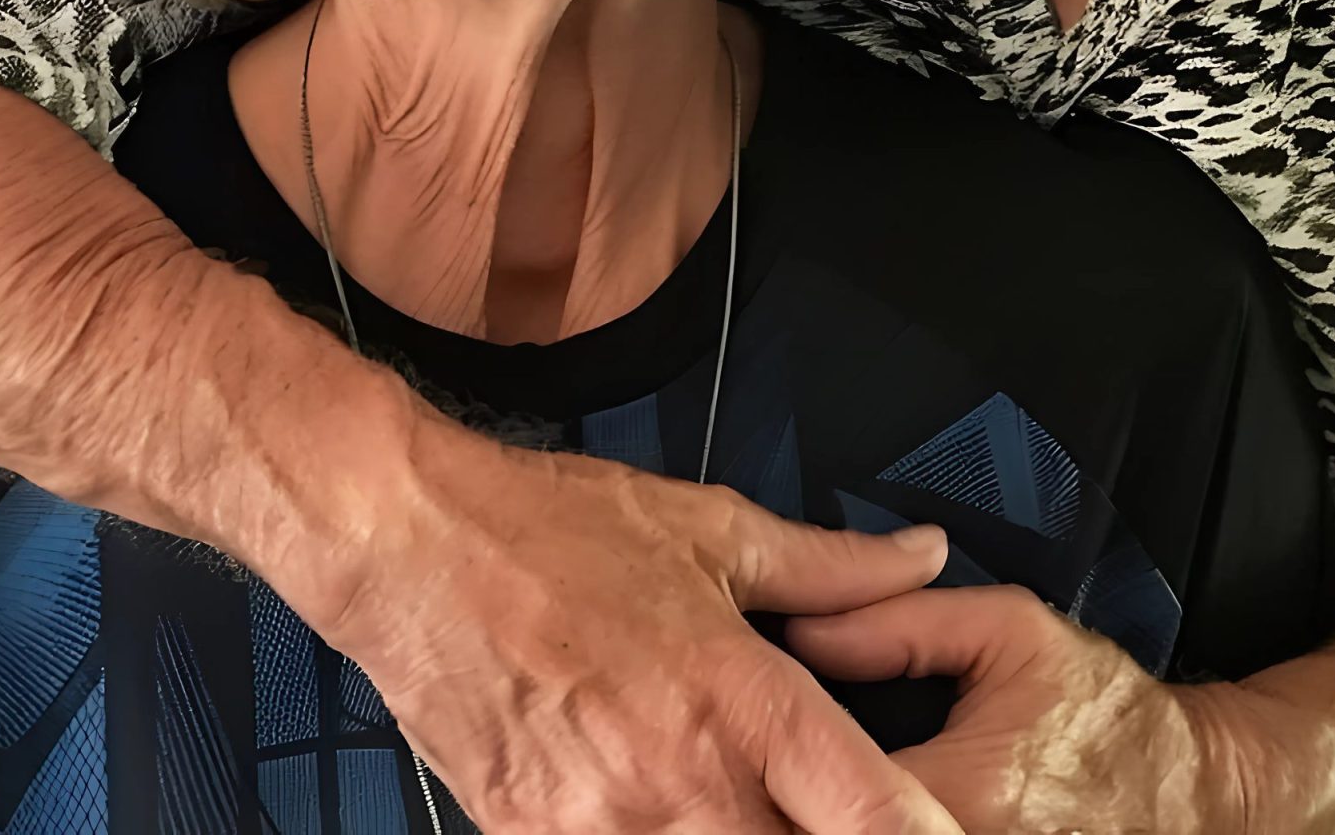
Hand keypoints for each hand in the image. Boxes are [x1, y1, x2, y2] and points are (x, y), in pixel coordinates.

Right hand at [315, 425, 967, 834]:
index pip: (871, 814)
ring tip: (741, 802)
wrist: (411, 551)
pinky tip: (662, 808)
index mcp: (738, 698)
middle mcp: (682, 785)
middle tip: (821, 806)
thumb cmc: (556, 530)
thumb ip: (830, 565)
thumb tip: (923, 557)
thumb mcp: (709, 528)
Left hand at [788, 586, 1256, 834]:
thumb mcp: (1010, 632)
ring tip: (793, 794)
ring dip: (822, 818)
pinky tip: (842, 812)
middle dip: (793, 804)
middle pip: (832, 830)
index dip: (782, 769)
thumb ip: (901, 624)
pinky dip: (867, 828)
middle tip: (754, 776)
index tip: (747, 744)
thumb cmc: (1104, 717)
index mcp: (959, 791)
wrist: (1191, 797)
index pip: (832, 790)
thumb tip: (803, 626)